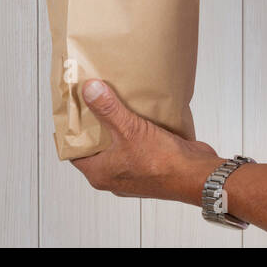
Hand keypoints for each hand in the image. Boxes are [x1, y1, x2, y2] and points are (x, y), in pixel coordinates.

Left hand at [70, 79, 223, 204]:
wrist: (197, 175)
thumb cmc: (163, 163)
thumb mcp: (129, 130)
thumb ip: (107, 109)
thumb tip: (89, 90)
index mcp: (100, 173)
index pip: (74, 152)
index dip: (70, 132)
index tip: (70, 111)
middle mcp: (114, 176)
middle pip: (95, 147)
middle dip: (93, 125)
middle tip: (91, 100)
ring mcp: (132, 171)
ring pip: (116, 145)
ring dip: (115, 126)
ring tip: (112, 102)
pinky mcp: (149, 165)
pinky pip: (134, 144)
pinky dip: (133, 130)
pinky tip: (135, 112)